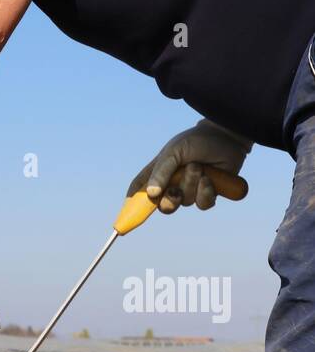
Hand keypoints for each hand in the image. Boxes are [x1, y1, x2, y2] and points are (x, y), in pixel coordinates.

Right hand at [127, 120, 251, 214]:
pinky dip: (205, 192)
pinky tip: (209, 179)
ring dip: (191, 185)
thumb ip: (161, 172)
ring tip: (198, 166)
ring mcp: (191, 190)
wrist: (225, 137)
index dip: (133, 203)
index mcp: (159, 172)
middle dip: (169, 200)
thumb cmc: (195, 141)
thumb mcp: (174, 152)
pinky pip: (202, 204)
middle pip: (163, 206)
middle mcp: (173, 183)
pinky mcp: (208, 194)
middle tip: (174, 189)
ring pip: (185, 202)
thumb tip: (151, 195)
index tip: (126, 214)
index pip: (140, 189)